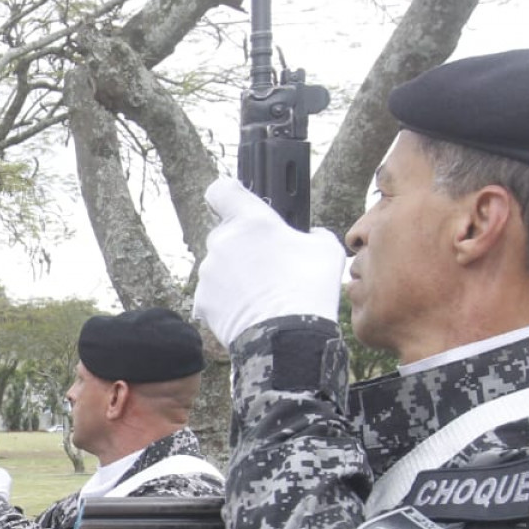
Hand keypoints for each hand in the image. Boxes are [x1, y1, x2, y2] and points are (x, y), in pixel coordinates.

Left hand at [192, 176, 346, 347]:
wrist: (286, 337)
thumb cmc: (309, 289)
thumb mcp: (325, 248)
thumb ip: (311, 233)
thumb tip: (307, 235)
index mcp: (251, 221)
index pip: (222, 190)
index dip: (228, 194)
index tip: (235, 202)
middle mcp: (223, 241)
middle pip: (225, 235)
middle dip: (242, 246)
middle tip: (267, 264)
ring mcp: (209, 271)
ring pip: (219, 266)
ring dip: (234, 274)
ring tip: (261, 293)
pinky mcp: (202, 299)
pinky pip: (214, 294)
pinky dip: (227, 300)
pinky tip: (249, 310)